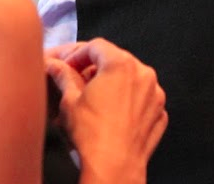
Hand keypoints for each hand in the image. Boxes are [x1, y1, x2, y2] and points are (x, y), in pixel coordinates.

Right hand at [46, 39, 167, 183]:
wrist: (114, 167)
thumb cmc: (91, 134)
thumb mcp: (69, 100)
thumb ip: (62, 76)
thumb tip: (53, 65)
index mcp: (121, 64)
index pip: (96, 46)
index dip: (77, 54)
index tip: (65, 66)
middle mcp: (144, 74)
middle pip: (116, 60)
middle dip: (94, 68)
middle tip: (76, 81)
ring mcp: (155, 94)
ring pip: (131, 79)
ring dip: (113, 83)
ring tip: (93, 99)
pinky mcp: (160, 113)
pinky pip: (141, 99)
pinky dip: (127, 101)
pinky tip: (111, 113)